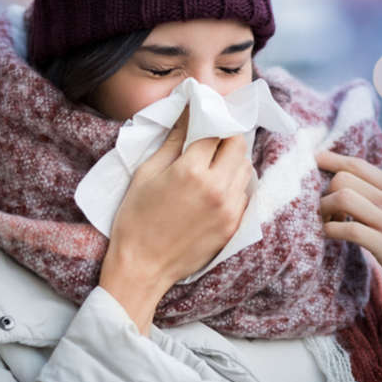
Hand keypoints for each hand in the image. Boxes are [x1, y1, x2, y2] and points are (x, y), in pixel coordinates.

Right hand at [105, 105, 252, 289]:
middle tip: (211, 139)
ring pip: (246, 169)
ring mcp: (229, 209)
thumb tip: (187, 114)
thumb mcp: (147, 173)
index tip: (204, 117)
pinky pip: (245, 194)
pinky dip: (235, 184)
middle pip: (238, 146)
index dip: (210, 120)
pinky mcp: (234, 226)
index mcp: (192, 171)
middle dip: (226, 137)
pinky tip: (217, 187)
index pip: (215, 131)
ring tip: (214, 163)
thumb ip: (172, 141)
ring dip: (233, 160)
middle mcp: (217, 187)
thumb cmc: (136, 219)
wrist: (142, 268)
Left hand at [315, 150, 381, 351]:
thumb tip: (344, 182)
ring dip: (324, 210)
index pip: (357, 164)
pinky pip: (349, 229)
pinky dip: (330, 230)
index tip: (313, 160)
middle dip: (325, 193)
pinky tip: (329, 236)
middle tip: (325, 212)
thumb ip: (380, 197)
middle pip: (343, 178)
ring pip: (343, 198)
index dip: (331, 160)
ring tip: (327, 223)